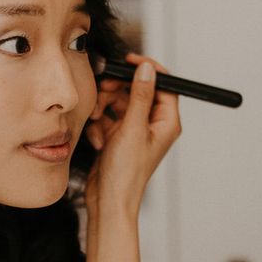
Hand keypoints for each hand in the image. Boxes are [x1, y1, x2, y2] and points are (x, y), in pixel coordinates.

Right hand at [84, 53, 180, 218]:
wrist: (107, 200)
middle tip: (104, 90)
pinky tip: (97, 140)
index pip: (163, 85)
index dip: (147, 70)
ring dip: (103, 108)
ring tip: (95, 120)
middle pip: (136, 90)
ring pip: (117, 102)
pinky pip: (106, 118)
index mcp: (166, 122)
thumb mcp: (133, 129)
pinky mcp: (117, 137)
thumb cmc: (126, 174)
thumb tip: (147, 69)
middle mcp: (152, 125)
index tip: (129, 61)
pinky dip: (98, 125)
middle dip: (116, 91)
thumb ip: (140, 96)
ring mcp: (133, 131)